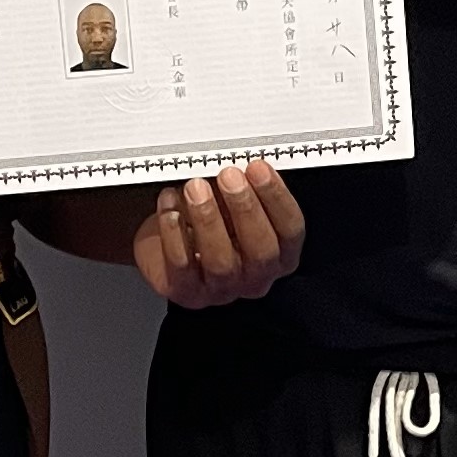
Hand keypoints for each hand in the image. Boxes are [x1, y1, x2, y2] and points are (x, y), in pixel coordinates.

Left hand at [133, 162, 305, 307]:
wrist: (165, 246)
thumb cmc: (208, 222)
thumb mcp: (232, 203)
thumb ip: (244, 188)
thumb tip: (240, 162)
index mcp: (279, 254)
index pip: (290, 231)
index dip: (277, 198)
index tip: (258, 168)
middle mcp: (255, 277)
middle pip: (261, 251)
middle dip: (246, 209)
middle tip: (228, 176)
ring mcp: (222, 290)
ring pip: (221, 261)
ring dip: (208, 219)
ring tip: (195, 188)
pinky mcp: (188, 293)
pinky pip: (182, 266)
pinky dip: (174, 233)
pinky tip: (170, 206)